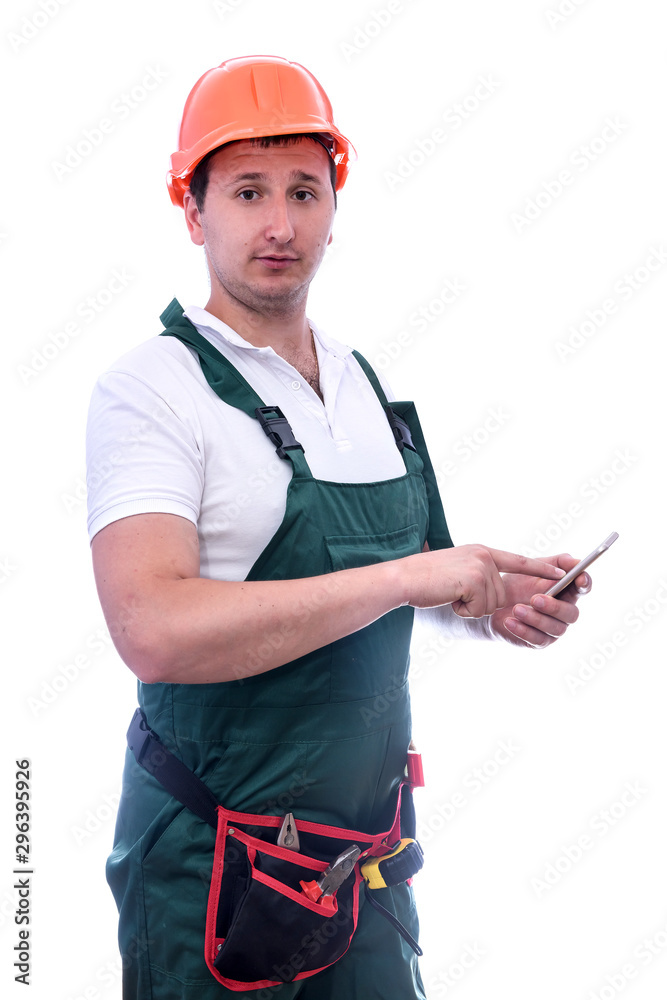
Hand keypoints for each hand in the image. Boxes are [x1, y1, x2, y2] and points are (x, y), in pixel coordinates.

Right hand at [404, 544, 565, 617]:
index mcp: (482, 551)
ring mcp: (481, 567)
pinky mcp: (474, 581)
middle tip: (455, 594)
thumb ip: (478, 574)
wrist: (403, 579)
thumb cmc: (424, 579)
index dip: (539, 568)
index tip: (561, 573)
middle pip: (501, 595)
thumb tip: (496, 594)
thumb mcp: (456, 570)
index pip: (517, 560)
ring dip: (470, 608)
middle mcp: (485, 556)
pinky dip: (463, 611)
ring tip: (450, 594)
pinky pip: (480, 610)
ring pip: (492, 604)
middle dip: (479, 604)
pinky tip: (448, 598)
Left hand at [488, 553, 591, 648]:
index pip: (582, 588)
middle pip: (571, 613)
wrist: (494, 603)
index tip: (579, 579)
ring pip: (555, 628)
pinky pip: (537, 639)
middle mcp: (564, 612)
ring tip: (516, 609)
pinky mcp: (538, 641)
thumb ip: (555, 563)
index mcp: (566, 591)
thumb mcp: (533, 567)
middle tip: (535, 599)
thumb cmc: (517, 584)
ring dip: (535, 618)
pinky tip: (509, 621)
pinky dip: (523, 630)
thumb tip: (575, 562)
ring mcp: (553, 628)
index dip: (584, 584)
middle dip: (554, 607)